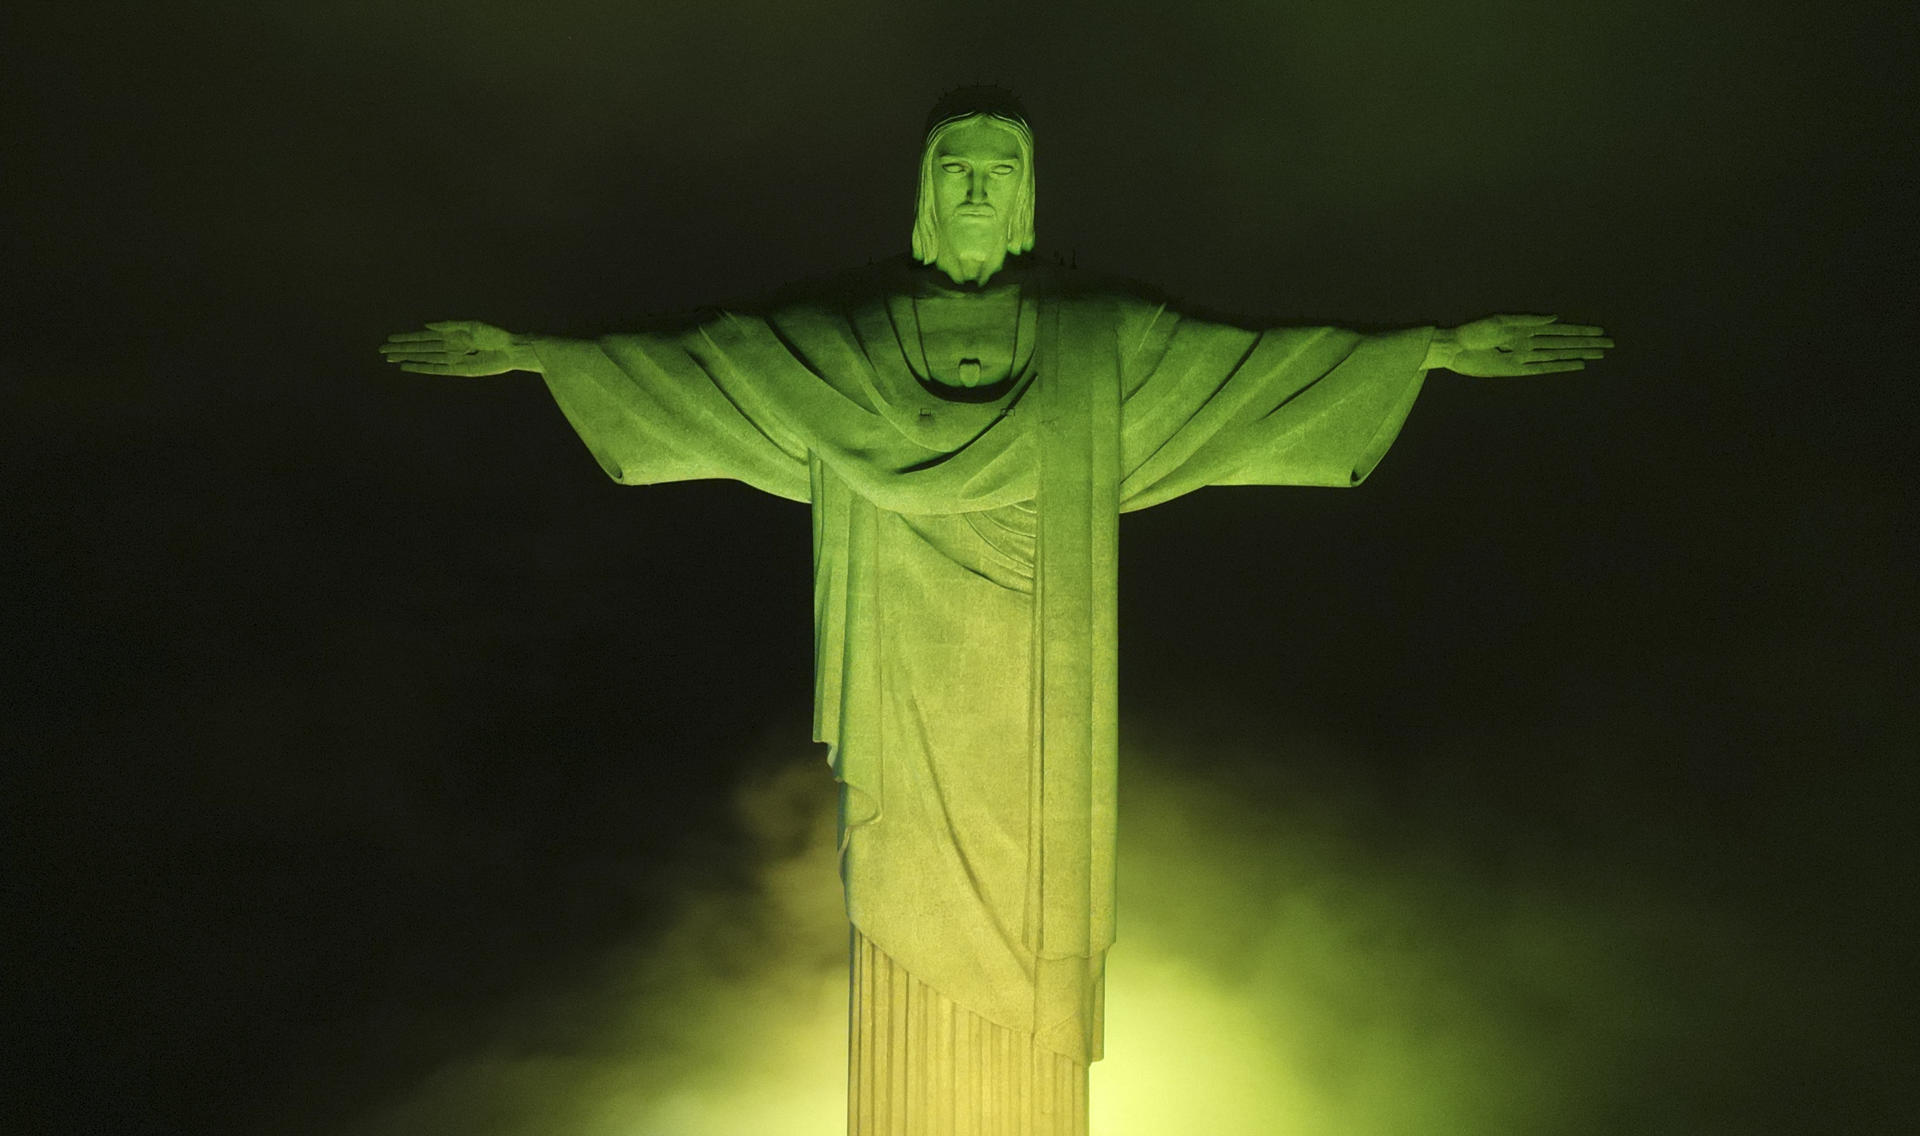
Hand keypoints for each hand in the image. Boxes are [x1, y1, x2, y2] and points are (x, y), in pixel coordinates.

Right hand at [379, 320, 535, 375]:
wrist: (511, 350)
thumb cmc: (495, 335)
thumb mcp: (470, 326)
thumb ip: (448, 326)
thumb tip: (425, 325)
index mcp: (451, 335)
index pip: (423, 338)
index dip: (406, 338)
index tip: (390, 339)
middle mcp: (449, 348)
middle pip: (420, 349)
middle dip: (401, 349)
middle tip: (382, 351)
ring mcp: (452, 360)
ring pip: (424, 359)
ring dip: (407, 359)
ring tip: (390, 359)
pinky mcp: (459, 371)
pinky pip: (436, 369)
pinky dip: (422, 368)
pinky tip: (408, 368)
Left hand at [1432, 314, 1612, 376]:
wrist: (1454, 348)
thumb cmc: (1474, 331)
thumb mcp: (1501, 321)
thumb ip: (1529, 320)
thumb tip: (1556, 317)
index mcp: (1526, 328)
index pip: (1560, 330)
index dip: (1580, 331)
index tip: (1601, 332)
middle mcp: (1529, 343)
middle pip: (1564, 343)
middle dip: (1586, 343)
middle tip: (1610, 344)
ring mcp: (1524, 357)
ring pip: (1558, 355)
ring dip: (1578, 354)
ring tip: (1599, 354)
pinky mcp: (1516, 370)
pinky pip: (1542, 369)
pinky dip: (1559, 367)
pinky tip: (1576, 365)